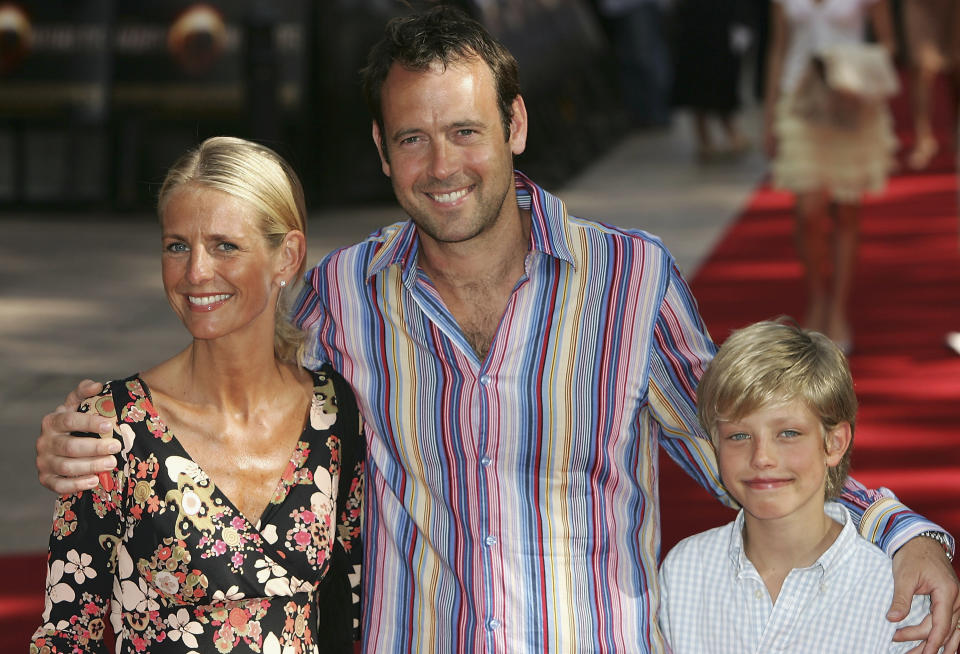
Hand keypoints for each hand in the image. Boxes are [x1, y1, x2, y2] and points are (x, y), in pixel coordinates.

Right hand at [36, 380, 119, 493]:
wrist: (62, 442)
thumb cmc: (76, 422)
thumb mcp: (78, 404)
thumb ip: (85, 392)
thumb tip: (97, 386)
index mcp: (52, 421)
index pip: (69, 420)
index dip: (89, 423)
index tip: (110, 425)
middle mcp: (44, 442)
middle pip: (69, 447)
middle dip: (95, 448)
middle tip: (117, 447)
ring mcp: (43, 461)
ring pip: (66, 467)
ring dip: (91, 466)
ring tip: (112, 463)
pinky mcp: (46, 478)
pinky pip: (59, 485)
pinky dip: (77, 484)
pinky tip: (95, 480)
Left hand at [889, 535, 959, 653]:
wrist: (919, 541)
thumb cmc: (912, 556)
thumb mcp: (903, 576)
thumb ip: (901, 599)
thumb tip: (893, 619)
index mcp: (947, 592)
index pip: (941, 625)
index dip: (931, 641)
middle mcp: (956, 599)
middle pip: (944, 630)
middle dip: (927, 644)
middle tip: (908, 653)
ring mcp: (956, 600)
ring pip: (951, 629)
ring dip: (938, 644)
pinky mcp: (950, 600)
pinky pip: (951, 623)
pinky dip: (944, 635)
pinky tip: (936, 646)